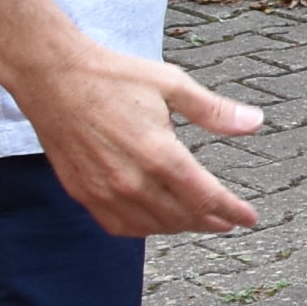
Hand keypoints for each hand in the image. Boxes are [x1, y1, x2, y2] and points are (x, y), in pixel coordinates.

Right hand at [13, 36, 266, 236]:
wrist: (52, 76)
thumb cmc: (113, 77)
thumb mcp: (172, 84)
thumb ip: (214, 110)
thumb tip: (255, 122)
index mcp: (159, 154)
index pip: (206, 198)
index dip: (232, 211)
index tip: (249, 218)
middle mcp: (131, 180)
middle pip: (182, 217)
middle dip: (210, 222)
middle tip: (227, 220)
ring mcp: (103, 190)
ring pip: (152, 226)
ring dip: (179, 227)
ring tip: (197, 220)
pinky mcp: (82, 192)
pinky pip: (118, 225)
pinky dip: (143, 228)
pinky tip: (155, 221)